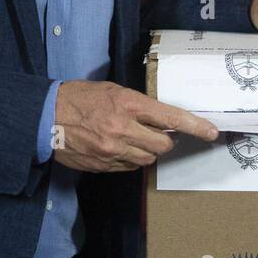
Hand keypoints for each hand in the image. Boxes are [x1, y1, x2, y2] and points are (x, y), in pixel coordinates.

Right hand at [50, 80, 219, 172]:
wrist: (45, 117)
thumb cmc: (78, 97)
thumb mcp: (110, 91)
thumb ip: (136, 105)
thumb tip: (158, 117)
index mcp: (127, 104)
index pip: (171, 116)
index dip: (195, 126)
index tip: (212, 132)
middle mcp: (124, 129)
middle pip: (163, 144)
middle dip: (166, 140)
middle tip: (159, 132)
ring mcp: (113, 150)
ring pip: (148, 158)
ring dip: (148, 150)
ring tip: (133, 138)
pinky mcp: (104, 165)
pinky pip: (129, 167)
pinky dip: (131, 159)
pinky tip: (118, 147)